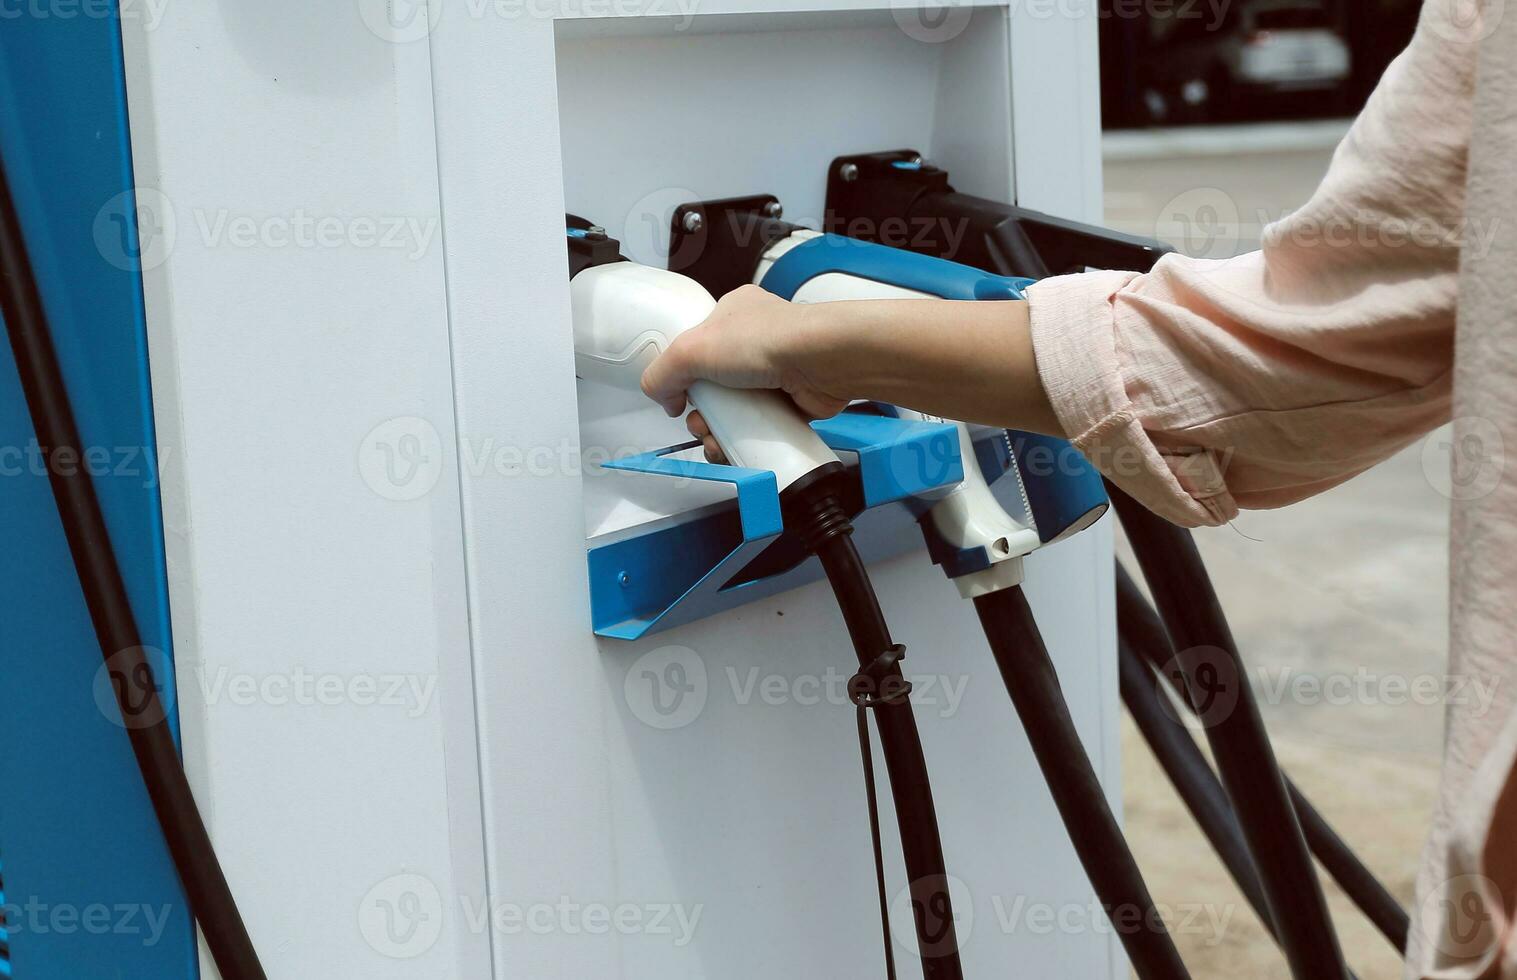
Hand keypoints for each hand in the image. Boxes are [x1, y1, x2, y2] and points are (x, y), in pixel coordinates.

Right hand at [640, 285, 852, 461]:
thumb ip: (662, 372)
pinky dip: (745, 439)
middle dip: (699, 412)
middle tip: (700, 423)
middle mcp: (753, 341)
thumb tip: (660, 396)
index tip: (677, 398)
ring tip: (716, 439)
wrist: (823, 362)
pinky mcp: (789, 401)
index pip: (695, 347)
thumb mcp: (693, 348)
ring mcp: (772, 372)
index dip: (682, 377)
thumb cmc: (770, 340)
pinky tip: (737, 446)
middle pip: (711, 384)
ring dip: (717, 430)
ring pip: (733, 409)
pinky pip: (758, 425)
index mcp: (731, 315)